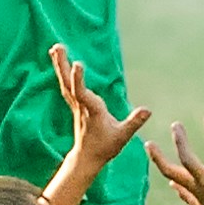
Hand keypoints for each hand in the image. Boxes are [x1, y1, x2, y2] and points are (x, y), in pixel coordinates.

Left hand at [46, 44, 154, 193]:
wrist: (87, 157)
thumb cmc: (105, 147)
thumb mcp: (122, 136)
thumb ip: (134, 122)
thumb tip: (148, 110)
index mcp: (92, 111)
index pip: (83, 94)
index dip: (79, 79)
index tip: (77, 63)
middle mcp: (81, 106)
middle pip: (69, 84)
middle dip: (63, 67)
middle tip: (57, 47)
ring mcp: (76, 105)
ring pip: (66, 83)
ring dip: (60, 66)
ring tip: (55, 48)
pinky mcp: (76, 105)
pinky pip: (67, 86)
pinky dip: (63, 73)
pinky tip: (60, 62)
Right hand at [150, 117, 203, 204]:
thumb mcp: (197, 203)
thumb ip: (184, 192)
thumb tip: (171, 183)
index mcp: (192, 185)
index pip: (168, 171)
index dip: (157, 158)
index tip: (148, 143)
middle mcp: (203, 181)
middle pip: (186, 159)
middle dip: (180, 141)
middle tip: (175, 125)